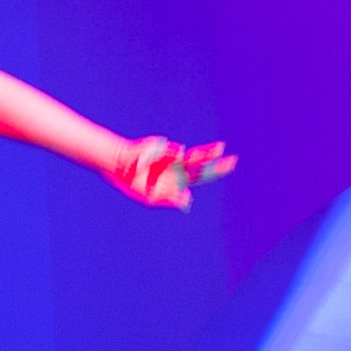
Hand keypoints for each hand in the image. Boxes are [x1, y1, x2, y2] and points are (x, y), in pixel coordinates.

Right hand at [112, 137, 236, 207]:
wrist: (117, 165)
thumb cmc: (132, 184)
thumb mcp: (149, 199)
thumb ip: (168, 201)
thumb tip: (187, 202)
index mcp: (177, 182)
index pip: (200, 178)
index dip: (215, 171)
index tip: (228, 165)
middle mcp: (178, 169)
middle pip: (202, 169)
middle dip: (218, 166)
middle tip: (234, 161)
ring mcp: (172, 159)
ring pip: (194, 157)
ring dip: (207, 154)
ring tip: (220, 149)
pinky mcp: (165, 149)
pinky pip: (174, 153)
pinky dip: (171, 158)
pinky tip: (155, 164)